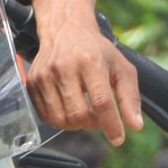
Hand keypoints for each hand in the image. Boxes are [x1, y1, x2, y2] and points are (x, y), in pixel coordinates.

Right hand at [27, 15, 142, 145]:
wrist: (65, 29)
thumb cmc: (97, 50)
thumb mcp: (121, 67)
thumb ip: (130, 97)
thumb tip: (135, 126)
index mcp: (90, 61)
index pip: (101, 102)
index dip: (111, 125)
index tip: (118, 138)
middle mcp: (64, 67)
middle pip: (79, 115)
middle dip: (93, 125)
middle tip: (99, 118)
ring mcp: (45, 75)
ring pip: (60, 120)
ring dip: (76, 125)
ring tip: (84, 113)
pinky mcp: (32, 82)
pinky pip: (46, 117)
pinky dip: (60, 120)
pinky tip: (69, 108)